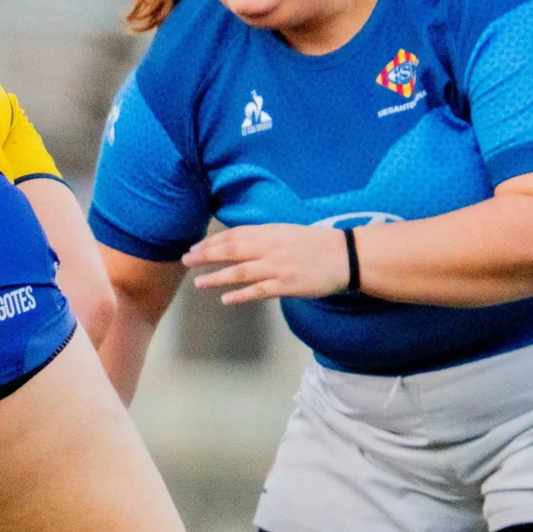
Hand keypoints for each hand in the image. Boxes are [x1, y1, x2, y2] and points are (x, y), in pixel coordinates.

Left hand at [183, 222, 348, 304]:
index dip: (212, 241)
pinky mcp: (286, 285)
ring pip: (240, 272)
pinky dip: (240, 295)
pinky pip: (258, 291)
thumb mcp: (288, 232)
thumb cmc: (317, 244)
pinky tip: (226, 299)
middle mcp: (270, 247)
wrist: (345, 256)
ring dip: (216, 277)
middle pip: (231, 250)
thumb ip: (265, 237)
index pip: (234, 235)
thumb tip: (242, 243)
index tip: (195, 247)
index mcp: (270, 232)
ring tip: (199, 283)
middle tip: (186, 260)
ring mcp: (277, 267)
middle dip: (206, 255)